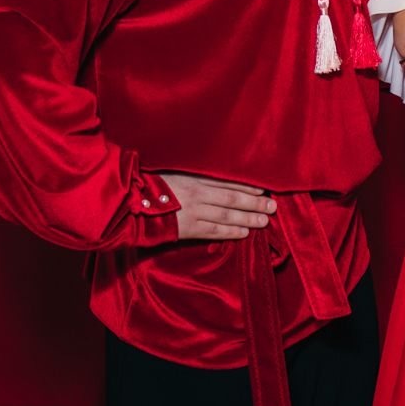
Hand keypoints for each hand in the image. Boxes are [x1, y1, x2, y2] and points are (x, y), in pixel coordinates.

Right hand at [160, 173, 276, 240]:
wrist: (131, 205)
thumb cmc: (152, 186)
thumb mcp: (175, 172)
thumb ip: (195, 173)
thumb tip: (218, 174)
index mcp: (193, 178)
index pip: (226, 181)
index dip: (247, 186)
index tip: (263, 189)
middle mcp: (196, 194)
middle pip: (231, 198)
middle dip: (254, 202)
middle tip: (273, 206)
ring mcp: (192, 212)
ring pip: (225, 216)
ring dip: (247, 218)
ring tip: (265, 220)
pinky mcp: (186, 229)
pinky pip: (213, 231)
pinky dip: (230, 232)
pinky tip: (245, 232)